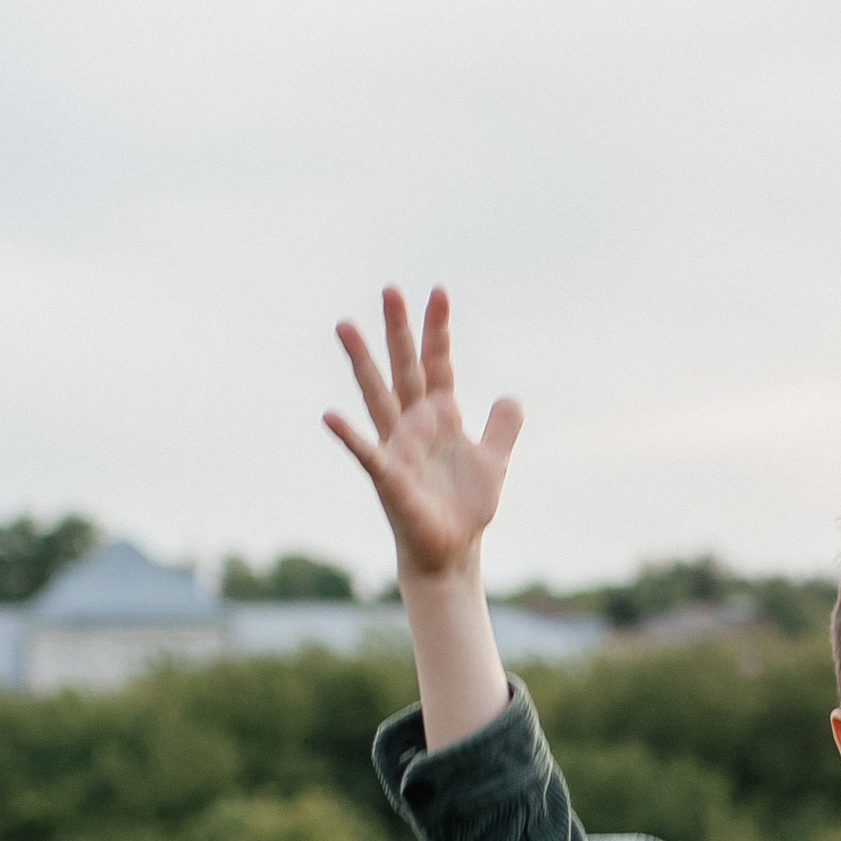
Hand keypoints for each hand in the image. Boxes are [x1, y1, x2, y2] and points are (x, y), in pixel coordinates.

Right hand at [325, 285, 522, 578]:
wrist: (452, 552)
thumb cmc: (464, 508)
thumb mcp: (493, 462)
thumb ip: (502, 427)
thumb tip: (511, 397)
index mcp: (440, 417)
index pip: (438, 364)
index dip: (438, 330)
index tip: (438, 291)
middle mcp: (414, 425)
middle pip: (404, 368)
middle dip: (398, 331)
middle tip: (389, 289)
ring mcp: (398, 448)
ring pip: (377, 396)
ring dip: (362, 362)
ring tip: (345, 326)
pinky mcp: (389, 478)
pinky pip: (366, 453)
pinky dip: (349, 436)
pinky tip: (330, 416)